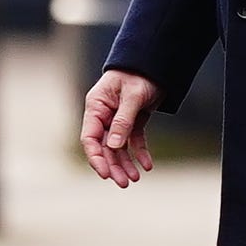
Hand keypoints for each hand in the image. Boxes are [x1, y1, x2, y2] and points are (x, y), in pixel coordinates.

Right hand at [81, 71, 160, 187]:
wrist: (155, 62)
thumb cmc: (139, 74)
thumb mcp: (132, 96)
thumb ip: (123, 121)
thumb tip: (113, 146)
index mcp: (96, 106)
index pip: (89, 137)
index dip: (96, 157)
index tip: (105, 174)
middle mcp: (104, 115)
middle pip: (104, 146)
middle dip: (113, 166)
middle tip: (124, 183)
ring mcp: (117, 119)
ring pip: (118, 147)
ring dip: (126, 163)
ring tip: (135, 178)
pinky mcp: (133, 121)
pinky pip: (133, 141)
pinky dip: (139, 153)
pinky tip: (147, 165)